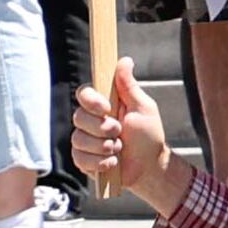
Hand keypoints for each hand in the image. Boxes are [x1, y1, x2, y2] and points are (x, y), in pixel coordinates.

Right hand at [70, 60, 175, 210]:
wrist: (149, 167)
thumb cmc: (148, 136)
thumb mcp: (143, 108)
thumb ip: (129, 86)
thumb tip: (124, 60)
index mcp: (104, 105)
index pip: (83, 94)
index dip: (91, 101)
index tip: (106, 108)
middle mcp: (91, 121)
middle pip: (78, 118)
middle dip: (101, 129)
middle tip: (119, 133)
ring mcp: (86, 141)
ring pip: (78, 140)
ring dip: (103, 147)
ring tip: (119, 149)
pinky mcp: (84, 160)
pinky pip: (80, 159)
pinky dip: (99, 162)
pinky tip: (112, 163)